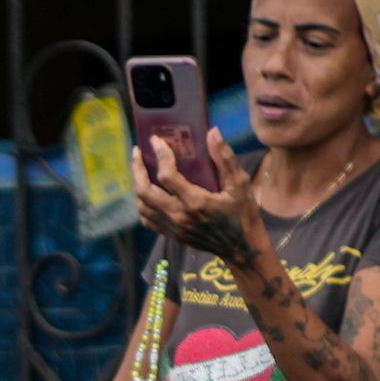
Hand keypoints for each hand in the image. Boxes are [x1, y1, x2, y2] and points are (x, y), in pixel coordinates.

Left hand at [131, 129, 261, 268]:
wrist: (240, 249)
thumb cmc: (242, 213)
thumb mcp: (240, 184)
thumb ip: (225, 158)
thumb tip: (212, 132)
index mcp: (195, 202)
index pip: (166, 176)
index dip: (160, 155)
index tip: (156, 140)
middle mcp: (178, 215)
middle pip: (144, 192)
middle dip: (137, 169)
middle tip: (137, 152)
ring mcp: (172, 227)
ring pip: (142, 206)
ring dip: (136, 185)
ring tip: (139, 169)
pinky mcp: (171, 235)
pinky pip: (147, 219)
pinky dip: (142, 204)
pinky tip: (145, 192)